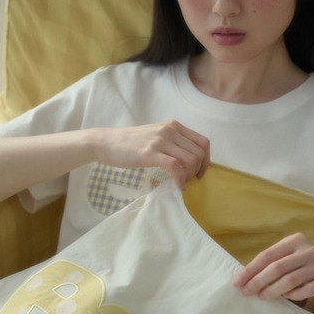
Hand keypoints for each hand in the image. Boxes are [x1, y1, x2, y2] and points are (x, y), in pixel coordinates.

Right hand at [93, 120, 209, 190]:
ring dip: (189, 176)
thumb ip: (173, 143)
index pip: (203, 142)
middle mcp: (170, 130)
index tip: (199, 172)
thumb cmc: (131, 143)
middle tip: (189, 180)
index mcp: (174, 126)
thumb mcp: (157, 136)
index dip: (206, 160)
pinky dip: (181, 180)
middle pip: (199, 153)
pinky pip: (175, 167)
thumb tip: (190, 160)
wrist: (107, 142)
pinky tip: (178, 187)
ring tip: (181, 183)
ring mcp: (160, 140)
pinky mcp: (150, 153)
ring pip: (190, 159)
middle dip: (198, 170)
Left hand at [232, 233, 313, 312]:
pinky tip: (285, 297)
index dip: (250, 269)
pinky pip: (305, 290)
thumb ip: (272, 261)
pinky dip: (293, 295)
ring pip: (290, 280)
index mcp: (295, 240)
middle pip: (277, 267)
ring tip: (261, 297)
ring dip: (272, 290)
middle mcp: (307, 251)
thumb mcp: (290, 255)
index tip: (237, 282)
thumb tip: (245, 277)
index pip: (267, 255)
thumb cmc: (302, 263)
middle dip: (258, 281)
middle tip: (246, 292)